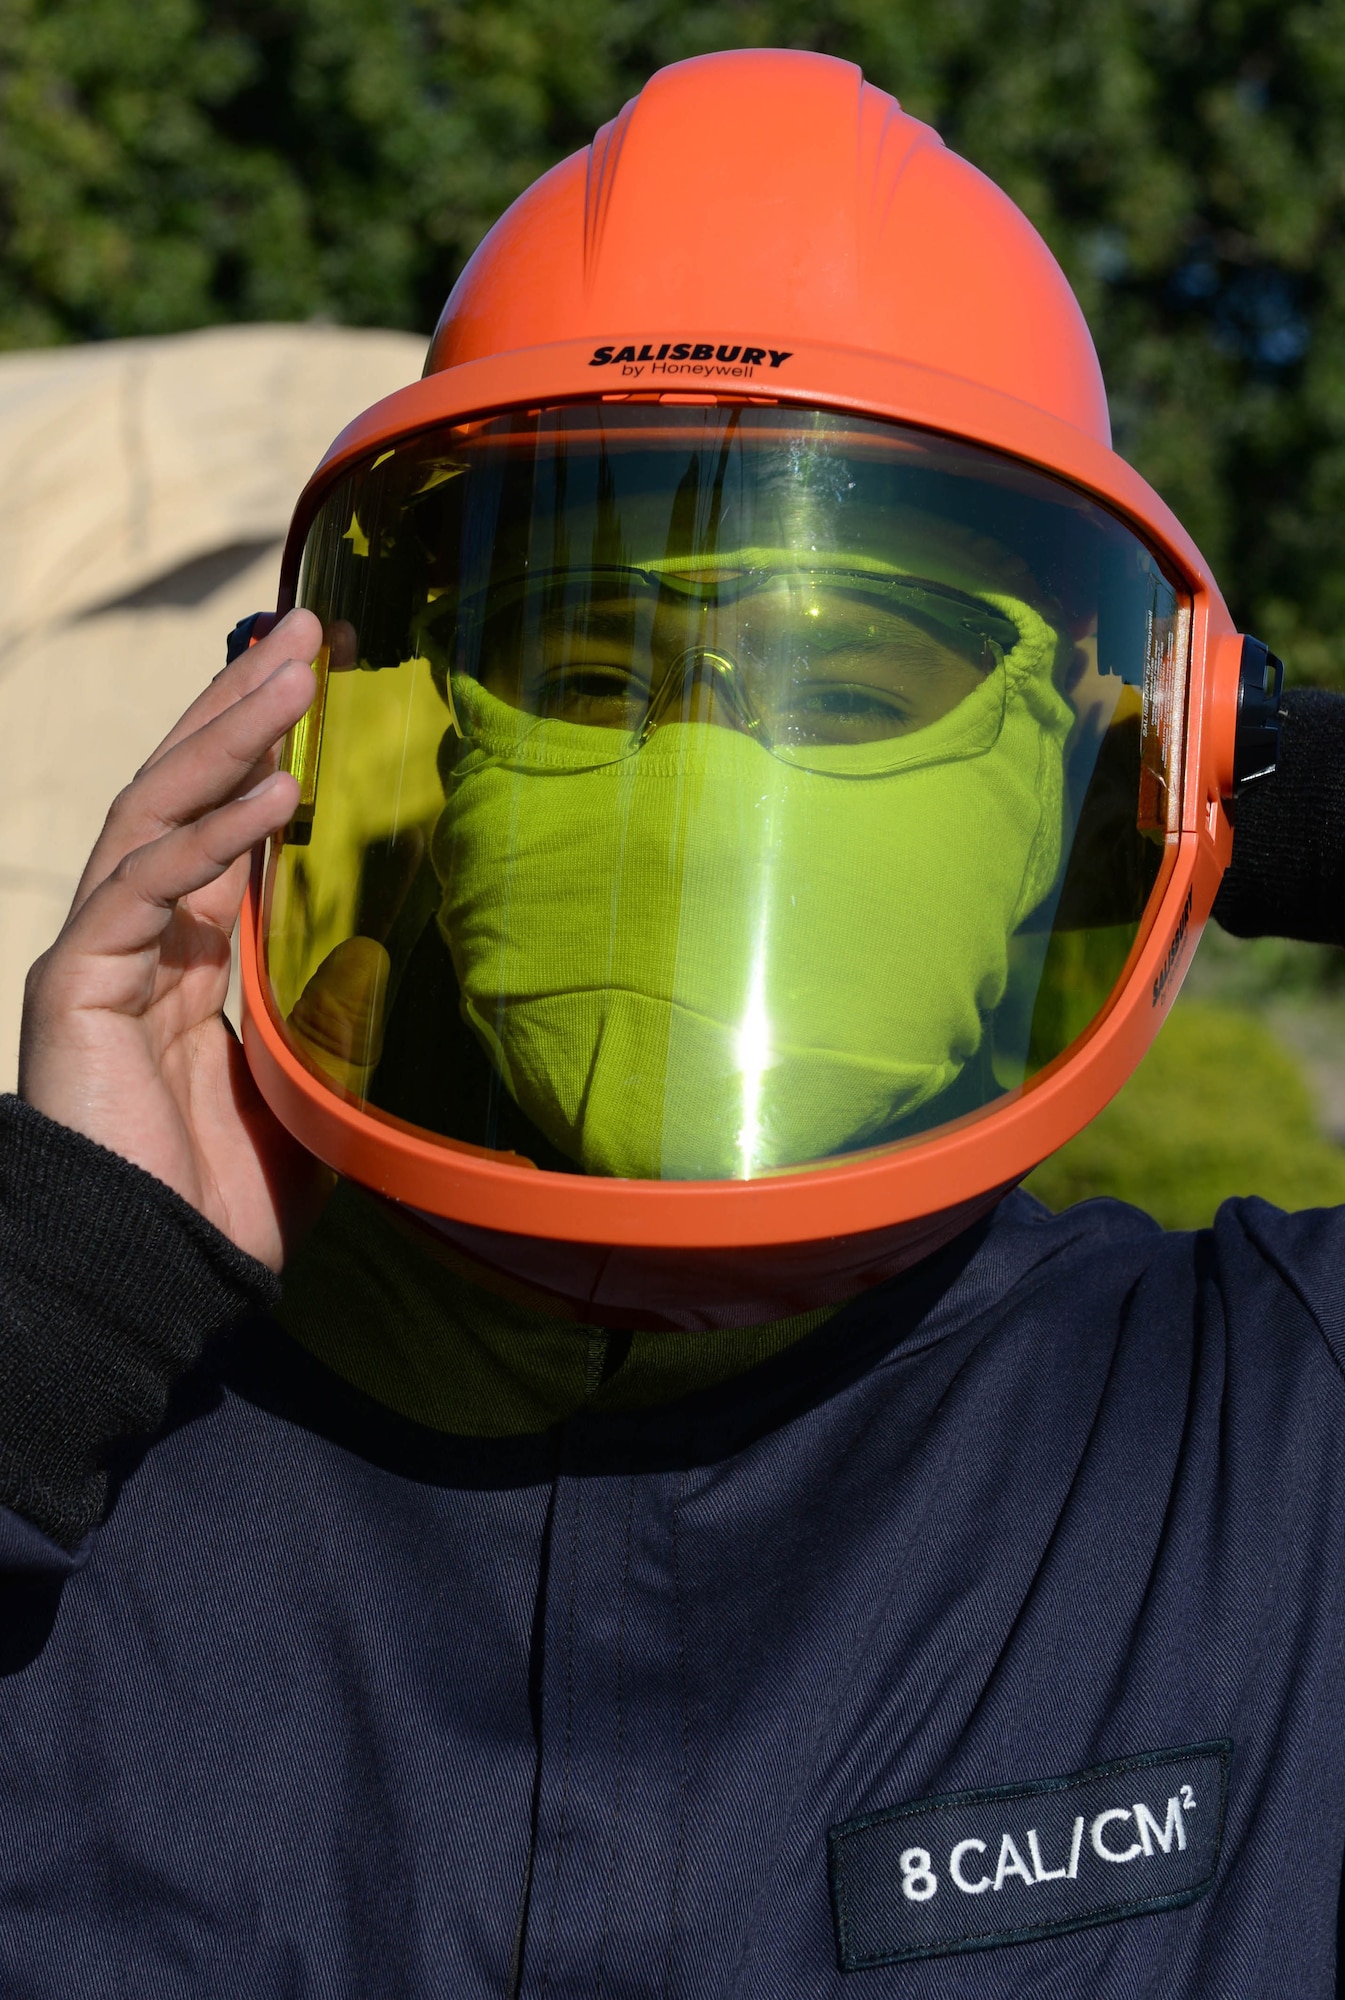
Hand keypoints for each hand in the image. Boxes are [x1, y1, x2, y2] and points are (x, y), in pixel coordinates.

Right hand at [19, 610, 326, 1270]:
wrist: (160, 1279)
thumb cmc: (227, 1199)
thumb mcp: (310, 1091)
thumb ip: (336, 1020)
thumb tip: (380, 954)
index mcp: (190, 951)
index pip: (225, 820)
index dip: (269, 745)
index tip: (332, 682)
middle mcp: (140, 934)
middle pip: (184, 789)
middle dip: (246, 706)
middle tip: (316, 630)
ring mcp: (101, 952)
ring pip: (156, 813)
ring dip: (228, 737)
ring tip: (298, 672)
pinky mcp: (75, 984)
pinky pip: (141, 889)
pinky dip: (208, 838)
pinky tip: (277, 794)